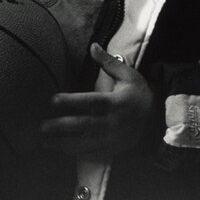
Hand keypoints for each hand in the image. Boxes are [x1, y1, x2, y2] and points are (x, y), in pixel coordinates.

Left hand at [40, 43, 156, 159]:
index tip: (52, 100)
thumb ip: (108, 62)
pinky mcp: (113, 149)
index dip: (71, 101)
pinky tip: (58, 149)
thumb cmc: (138, 93)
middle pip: (84, 126)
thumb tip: (92, 45)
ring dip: (62, 144)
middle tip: (41, 126)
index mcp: (115, 103)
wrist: (158, 118)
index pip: (90, 102)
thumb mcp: (127, 75)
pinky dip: (73, 153)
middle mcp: (113, 123)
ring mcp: (113, 139)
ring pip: (85, 144)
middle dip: (61, 127)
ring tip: (42, 141)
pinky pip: (91, 153)